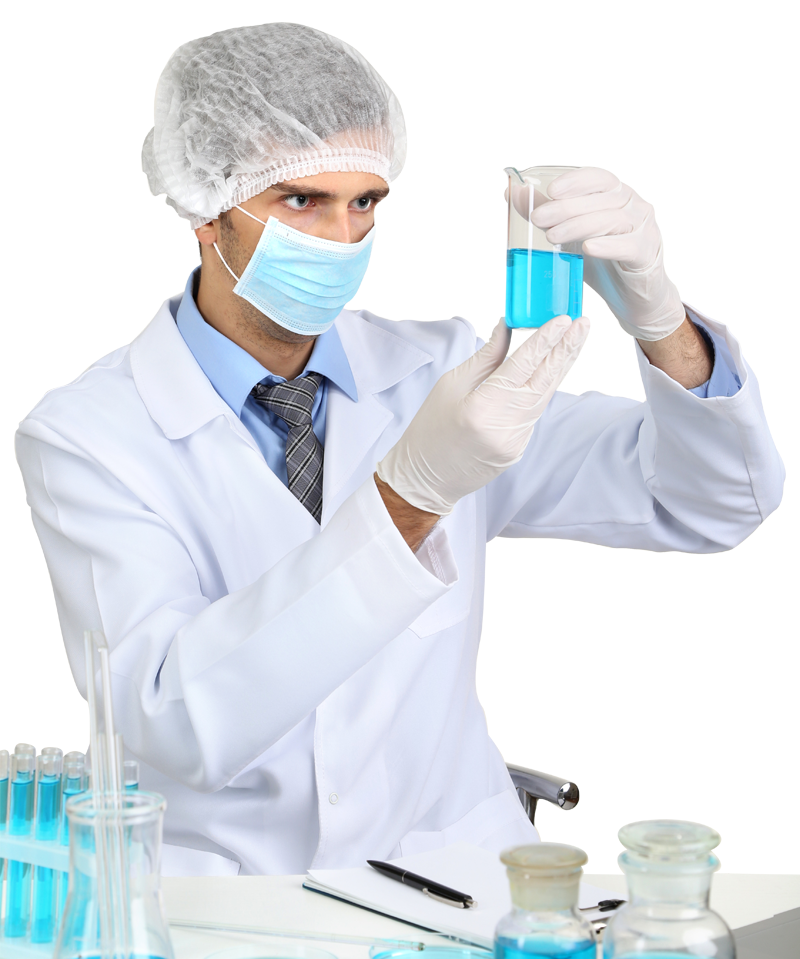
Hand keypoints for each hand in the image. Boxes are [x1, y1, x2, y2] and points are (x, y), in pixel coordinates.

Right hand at [376, 316, 585, 515]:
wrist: (426, 478)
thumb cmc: (430, 431)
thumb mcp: (450, 385)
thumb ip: (485, 358)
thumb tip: (509, 330)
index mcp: (481, 408)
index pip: (521, 367)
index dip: (544, 341)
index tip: (561, 320)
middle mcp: (504, 427)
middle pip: (543, 381)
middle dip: (563, 350)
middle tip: (579, 325)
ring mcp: (515, 441)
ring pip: (544, 397)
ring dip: (558, 368)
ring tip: (571, 342)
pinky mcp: (519, 449)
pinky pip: (535, 413)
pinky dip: (544, 389)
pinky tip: (551, 371)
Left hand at [516, 168, 685, 341]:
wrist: (634, 298)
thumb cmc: (604, 264)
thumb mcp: (573, 238)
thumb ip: (549, 216)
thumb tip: (516, 194)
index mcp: (617, 197)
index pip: (599, 179)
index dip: (576, 181)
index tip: (551, 190)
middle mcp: (634, 207)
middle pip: (600, 200)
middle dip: (565, 208)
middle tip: (538, 218)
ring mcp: (643, 229)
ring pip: (611, 220)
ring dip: (578, 226)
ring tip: (552, 236)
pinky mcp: (646, 254)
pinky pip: (627, 246)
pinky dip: (607, 245)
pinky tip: (588, 248)